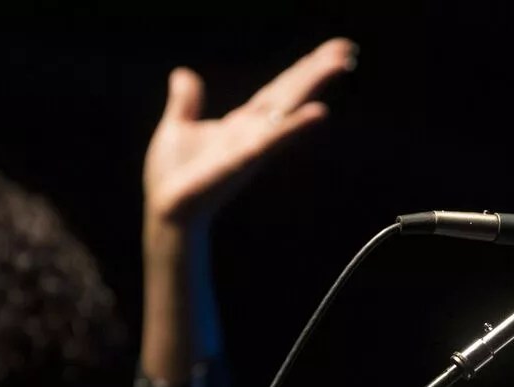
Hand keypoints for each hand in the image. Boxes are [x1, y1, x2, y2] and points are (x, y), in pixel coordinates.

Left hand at [143, 38, 355, 226]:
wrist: (167, 210)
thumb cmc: (174, 177)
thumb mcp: (177, 127)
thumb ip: (186, 102)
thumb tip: (183, 73)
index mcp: (242, 124)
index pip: (279, 90)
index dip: (303, 69)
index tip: (332, 51)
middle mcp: (254, 132)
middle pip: (290, 94)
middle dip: (317, 71)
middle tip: (347, 49)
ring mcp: (252, 146)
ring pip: (288, 110)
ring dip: (313, 86)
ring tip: (339, 64)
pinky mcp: (242, 160)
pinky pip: (271, 140)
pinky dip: (294, 126)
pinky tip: (318, 113)